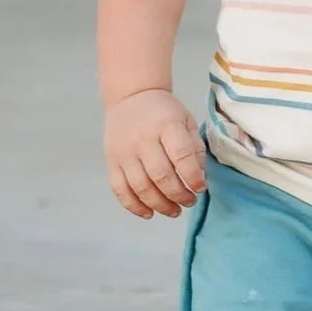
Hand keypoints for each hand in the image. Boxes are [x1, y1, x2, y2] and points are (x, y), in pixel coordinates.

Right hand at [104, 89, 206, 217]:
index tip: (200, 188)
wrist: (131, 97)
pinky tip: (149, 213)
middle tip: (189, 202)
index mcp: (167, 125)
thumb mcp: (186, 121)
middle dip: (178, 195)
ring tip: (174, 211)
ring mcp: (124, 151)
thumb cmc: (164, 113)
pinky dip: (134, 206)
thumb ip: (195, 148)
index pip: (181, 156)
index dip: (193, 177)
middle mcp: (143, 139)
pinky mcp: (111, 161)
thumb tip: (199, 177)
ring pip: (140, 187)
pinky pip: (119, 190)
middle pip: (160, 176)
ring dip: (160, 205)